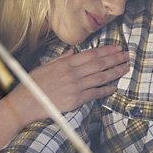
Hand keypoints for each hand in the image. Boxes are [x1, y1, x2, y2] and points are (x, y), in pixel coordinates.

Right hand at [10, 45, 129, 123]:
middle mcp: (72, 73)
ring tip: (125, 68)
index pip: (91, 54)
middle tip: (127, 55)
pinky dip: (105, 90)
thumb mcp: (45, 66)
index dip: (107, 51)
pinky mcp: (75, 100)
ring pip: (100, 78)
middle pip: (99, 64)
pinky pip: (94, 94)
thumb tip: (73, 52)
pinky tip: (114, 87)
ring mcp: (75, 87)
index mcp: (66, 63)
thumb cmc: (33, 84)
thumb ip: (61, 59)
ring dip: (115, 72)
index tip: (117, 48)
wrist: (25, 103)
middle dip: (115, 59)